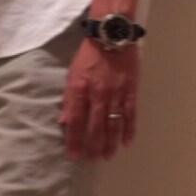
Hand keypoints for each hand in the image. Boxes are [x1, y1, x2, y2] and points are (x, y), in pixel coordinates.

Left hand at [59, 39, 137, 160]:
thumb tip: (65, 121)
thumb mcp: (72, 75)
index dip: (75, 141)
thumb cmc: (89, 56)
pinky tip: (126, 142)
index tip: (74, 155)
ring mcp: (116, 94)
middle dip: (93, 146)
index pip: (76, 121)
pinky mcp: (130, 91)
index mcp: (79, 90)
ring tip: (108, 156)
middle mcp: (97, 94)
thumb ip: (69, 99)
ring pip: (113, 124)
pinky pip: (130, 114)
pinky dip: (129, 130)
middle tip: (93, 160)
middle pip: (95, 127)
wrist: (111, 36)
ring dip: (110, 143)